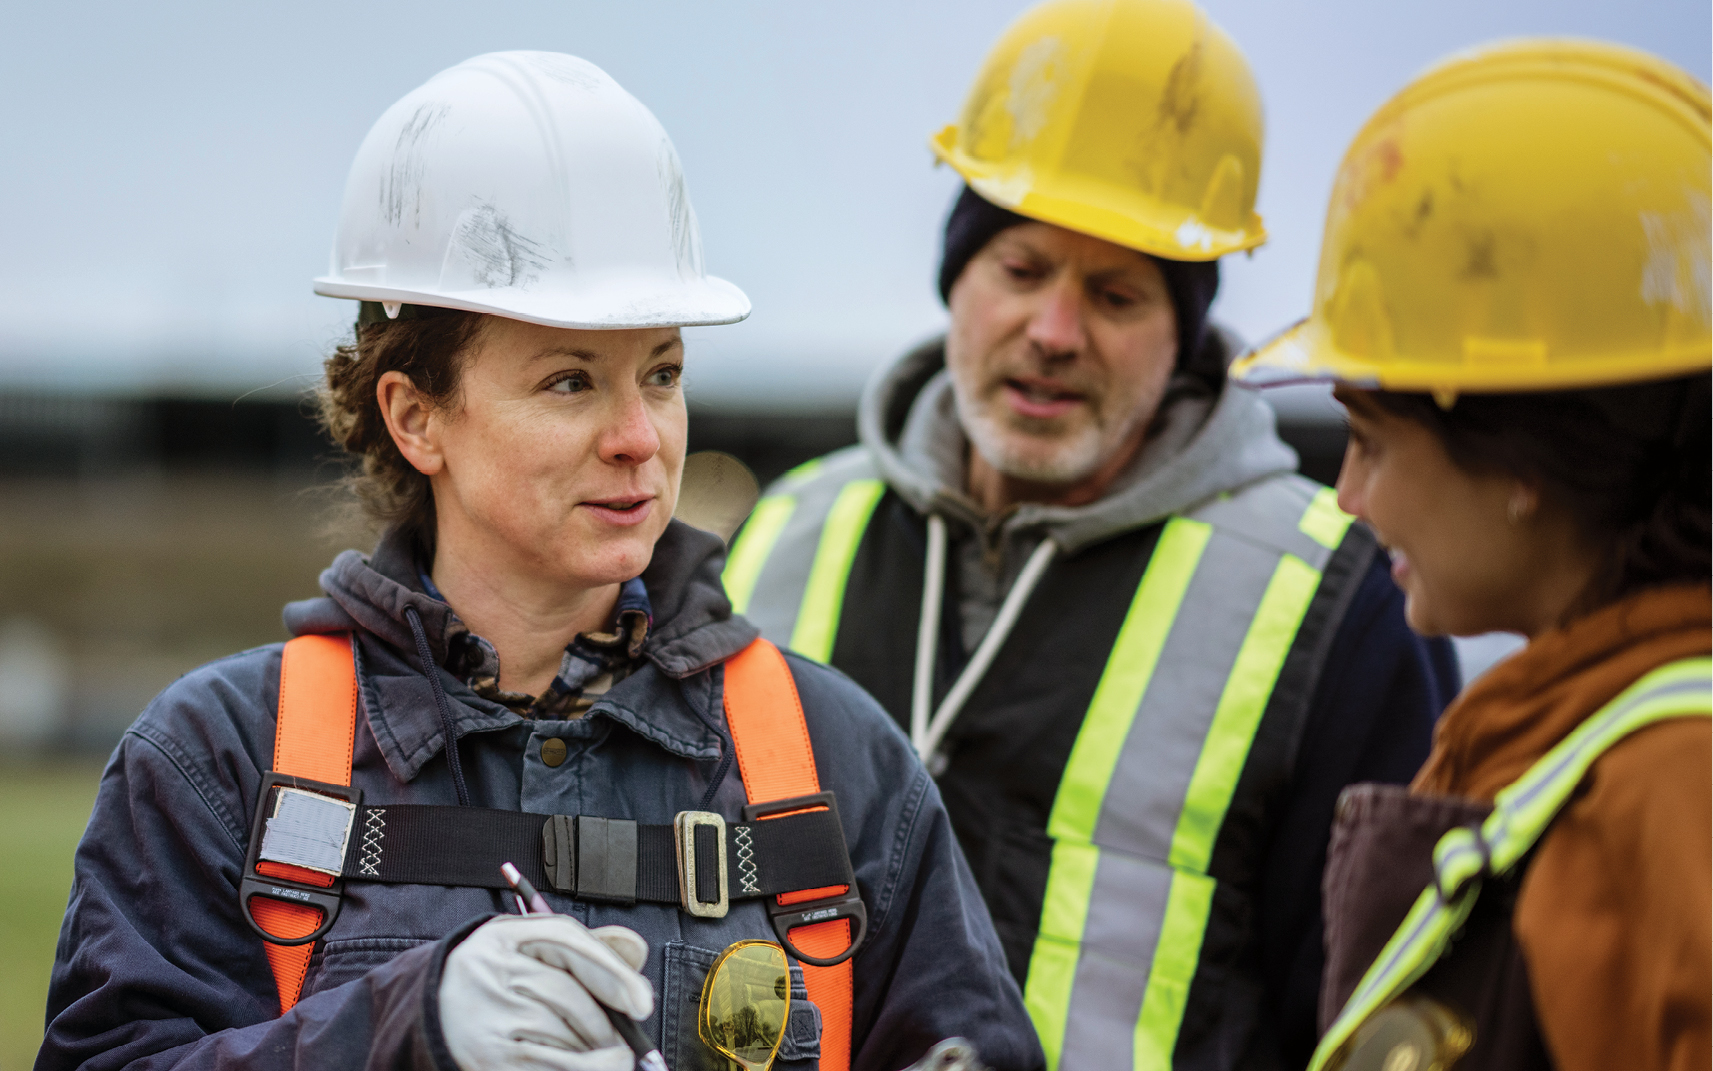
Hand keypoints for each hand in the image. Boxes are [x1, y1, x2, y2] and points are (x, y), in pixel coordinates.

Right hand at [438, 913, 652, 1069]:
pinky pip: (551, 1068)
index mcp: (503, 935)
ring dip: (596, 1051)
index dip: (613, 971)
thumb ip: (585, 949)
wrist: (430, 1015)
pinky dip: (581, 1070)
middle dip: (607, 1024)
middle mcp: (490, 972)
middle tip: (626, 1040)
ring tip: (604, 1055)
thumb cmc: (497, 981)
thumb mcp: (531, 951)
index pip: (568, 940)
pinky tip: (593, 1067)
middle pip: (570, 995)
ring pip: (564, 1035)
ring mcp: (486, 1018)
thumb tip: (636, 953)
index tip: (642, 1002)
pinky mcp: (487, 1060)